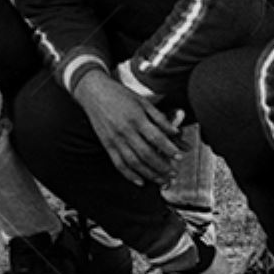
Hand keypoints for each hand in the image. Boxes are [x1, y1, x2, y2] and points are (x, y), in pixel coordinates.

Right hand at [72, 72, 182, 186]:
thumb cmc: (120, 94)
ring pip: (133, 162)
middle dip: (162, 167)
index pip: (156, 138)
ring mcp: (114, 138)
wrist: (93, 91)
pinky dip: (129, 175)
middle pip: (146, 154)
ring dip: (149, 174)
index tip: (179, 157)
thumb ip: (159, 118)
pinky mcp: (106, 143)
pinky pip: (118, 163)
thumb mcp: (143, 101)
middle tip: (174, 174)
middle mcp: (124, 130)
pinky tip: (140, 182)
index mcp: (136, 118)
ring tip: (163, 181)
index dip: (169, 149)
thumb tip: (176, 132)